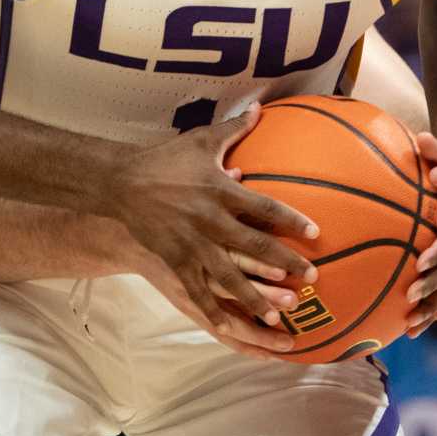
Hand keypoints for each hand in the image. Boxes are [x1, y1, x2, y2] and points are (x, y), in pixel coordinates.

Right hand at [109, 104, 318, 355]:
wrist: (120, 183)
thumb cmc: (164, 160)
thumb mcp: (200, 140)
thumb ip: (234, 129)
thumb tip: (260, 107)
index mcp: (221, 191)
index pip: (266, 208)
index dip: (292, 220)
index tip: (316, 233)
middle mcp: (211, 220)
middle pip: (256, 246)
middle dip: (286, 263)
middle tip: (311, 278)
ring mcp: (193, 244)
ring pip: (231, 276)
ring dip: (256, 297)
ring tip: (279, 316)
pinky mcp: (175, 260)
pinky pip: (197, 291)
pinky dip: (214, 310)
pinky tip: (231, 328)